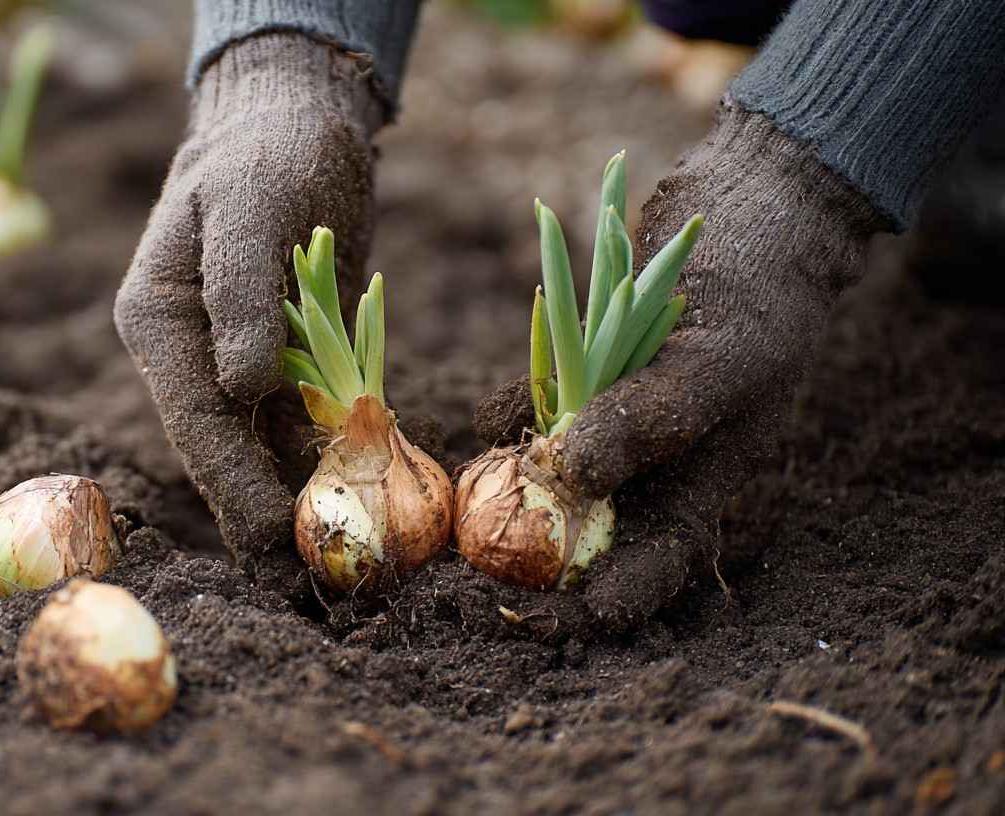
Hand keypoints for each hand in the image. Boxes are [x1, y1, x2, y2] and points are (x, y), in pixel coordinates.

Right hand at [114, 34, 382, 590]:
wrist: (296, 123)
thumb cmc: (267, 151)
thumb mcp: (251, 206)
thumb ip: (240, 294)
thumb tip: (245, 387)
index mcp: (158, 322)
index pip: (194, 420)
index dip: (231, 487)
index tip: (270, 543)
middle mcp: (189, 352)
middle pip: (223, 451)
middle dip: (260, 518)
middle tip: (303, 589)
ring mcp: (233, 360)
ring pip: (261, 449)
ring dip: (294, 507)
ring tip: (332, 574)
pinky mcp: (282, 359)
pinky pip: (299, 426)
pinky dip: (323, 468)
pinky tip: (354, 512)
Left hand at [478, 97, 888, 632]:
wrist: (751, 201)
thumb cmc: (755, 290)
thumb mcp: (713, 362)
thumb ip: (646, 421)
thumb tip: (565, 477)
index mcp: (704, 479)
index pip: (653, 565)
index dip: (604, 604)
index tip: (546, 622)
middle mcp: (657, 462)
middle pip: (592, 538)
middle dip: (537, 570)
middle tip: (476, 591)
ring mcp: (618, 419)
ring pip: (556, 482)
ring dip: (511, 504)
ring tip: (461, 533)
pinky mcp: (586, 373)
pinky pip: (537, 415)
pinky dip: (508, 428)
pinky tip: (479, 435)